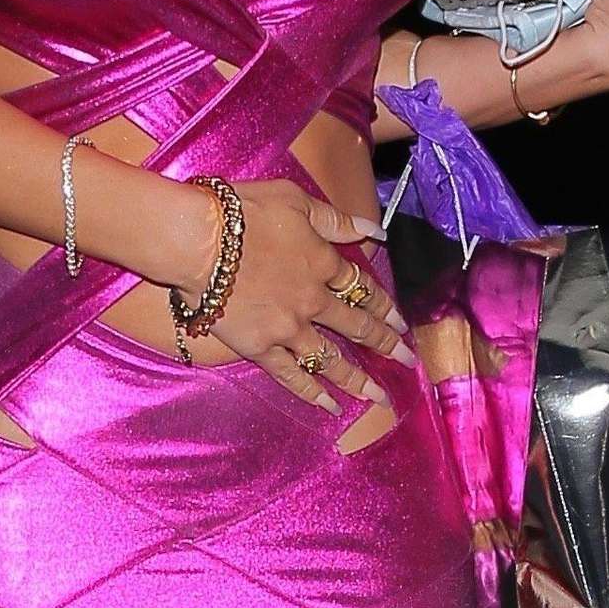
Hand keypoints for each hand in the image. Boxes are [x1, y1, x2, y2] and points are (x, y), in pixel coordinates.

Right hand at [177, 178, 419, 412]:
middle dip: (386, 344)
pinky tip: (331, 406)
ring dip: (357, 379)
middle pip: (356, 326)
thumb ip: (336, 220)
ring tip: (379, 397)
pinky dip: (312, 392)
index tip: (401, 321)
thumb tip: (375, 231)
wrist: (199, 240)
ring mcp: (287, 329)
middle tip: (409, 361)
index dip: (383, 305)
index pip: (361, 287)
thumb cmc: (243, 212)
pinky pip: (291, 375)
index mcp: (323, 263)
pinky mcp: (259, 347)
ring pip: (330, 359)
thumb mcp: (295, 201)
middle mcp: (312, 301)